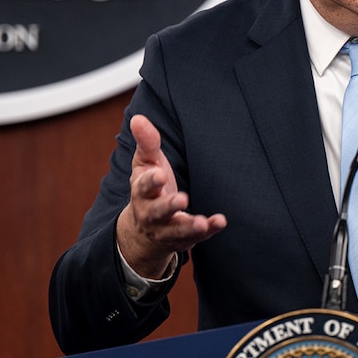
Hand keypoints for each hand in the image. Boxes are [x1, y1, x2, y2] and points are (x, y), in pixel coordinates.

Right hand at [117, 115, 226, 277]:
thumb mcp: (146, 163)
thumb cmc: (149, 186)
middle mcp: (151, 213)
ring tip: (201, 223)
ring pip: (176, 230)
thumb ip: (146, 142)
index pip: (143, 186)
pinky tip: (219, 221)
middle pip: (157, 211)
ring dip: (188, 226)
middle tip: (182, 200)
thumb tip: (138, 118)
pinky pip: (195, 237)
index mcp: (141, 191)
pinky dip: (207, 230)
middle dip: (169, 206)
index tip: (158, 174)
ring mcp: (166, 228)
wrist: (145, 229)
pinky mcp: (183, 238)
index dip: (150, 181)